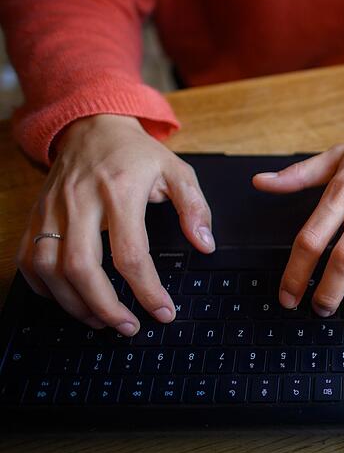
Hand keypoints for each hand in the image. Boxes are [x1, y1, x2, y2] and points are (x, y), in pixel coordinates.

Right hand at [15, 114, 214, 335]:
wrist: (92, 126)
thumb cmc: (135, 154)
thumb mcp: (177, 171)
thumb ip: (194, 207)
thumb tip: (205, 244)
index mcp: (121, 190)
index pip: (131, 252)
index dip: (147, 290)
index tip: (163, 312)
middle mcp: (81, 201)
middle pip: (81, 268)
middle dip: (105, 307)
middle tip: (129, 327)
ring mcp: (53, 210)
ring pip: (49, 269)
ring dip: (74, 304)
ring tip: (102, 320)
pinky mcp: (36, 216)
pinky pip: (28, 260)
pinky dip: (45, 288)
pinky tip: (69, 299)